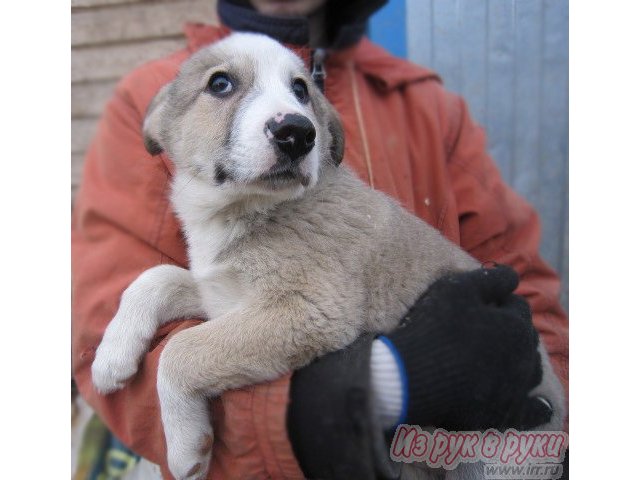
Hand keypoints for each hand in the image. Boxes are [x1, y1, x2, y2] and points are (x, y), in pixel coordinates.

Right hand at [383, 264, 550, 430]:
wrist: (413, 376)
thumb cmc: (435, 327)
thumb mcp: (458, 289)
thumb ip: (491, 278)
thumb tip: (514, 277)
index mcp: (516, 326)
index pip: (517, 306)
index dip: (499, 302)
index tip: (480, 304)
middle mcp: (524, 357)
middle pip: (526, 338)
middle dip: (512, 330)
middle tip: (485, 330)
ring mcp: (516, 389)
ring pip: (532, 371)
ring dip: (523, 361)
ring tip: (505, 359)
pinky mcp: (504, 414)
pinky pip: (532, 412)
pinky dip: (538, 408)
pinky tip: (542, 406)